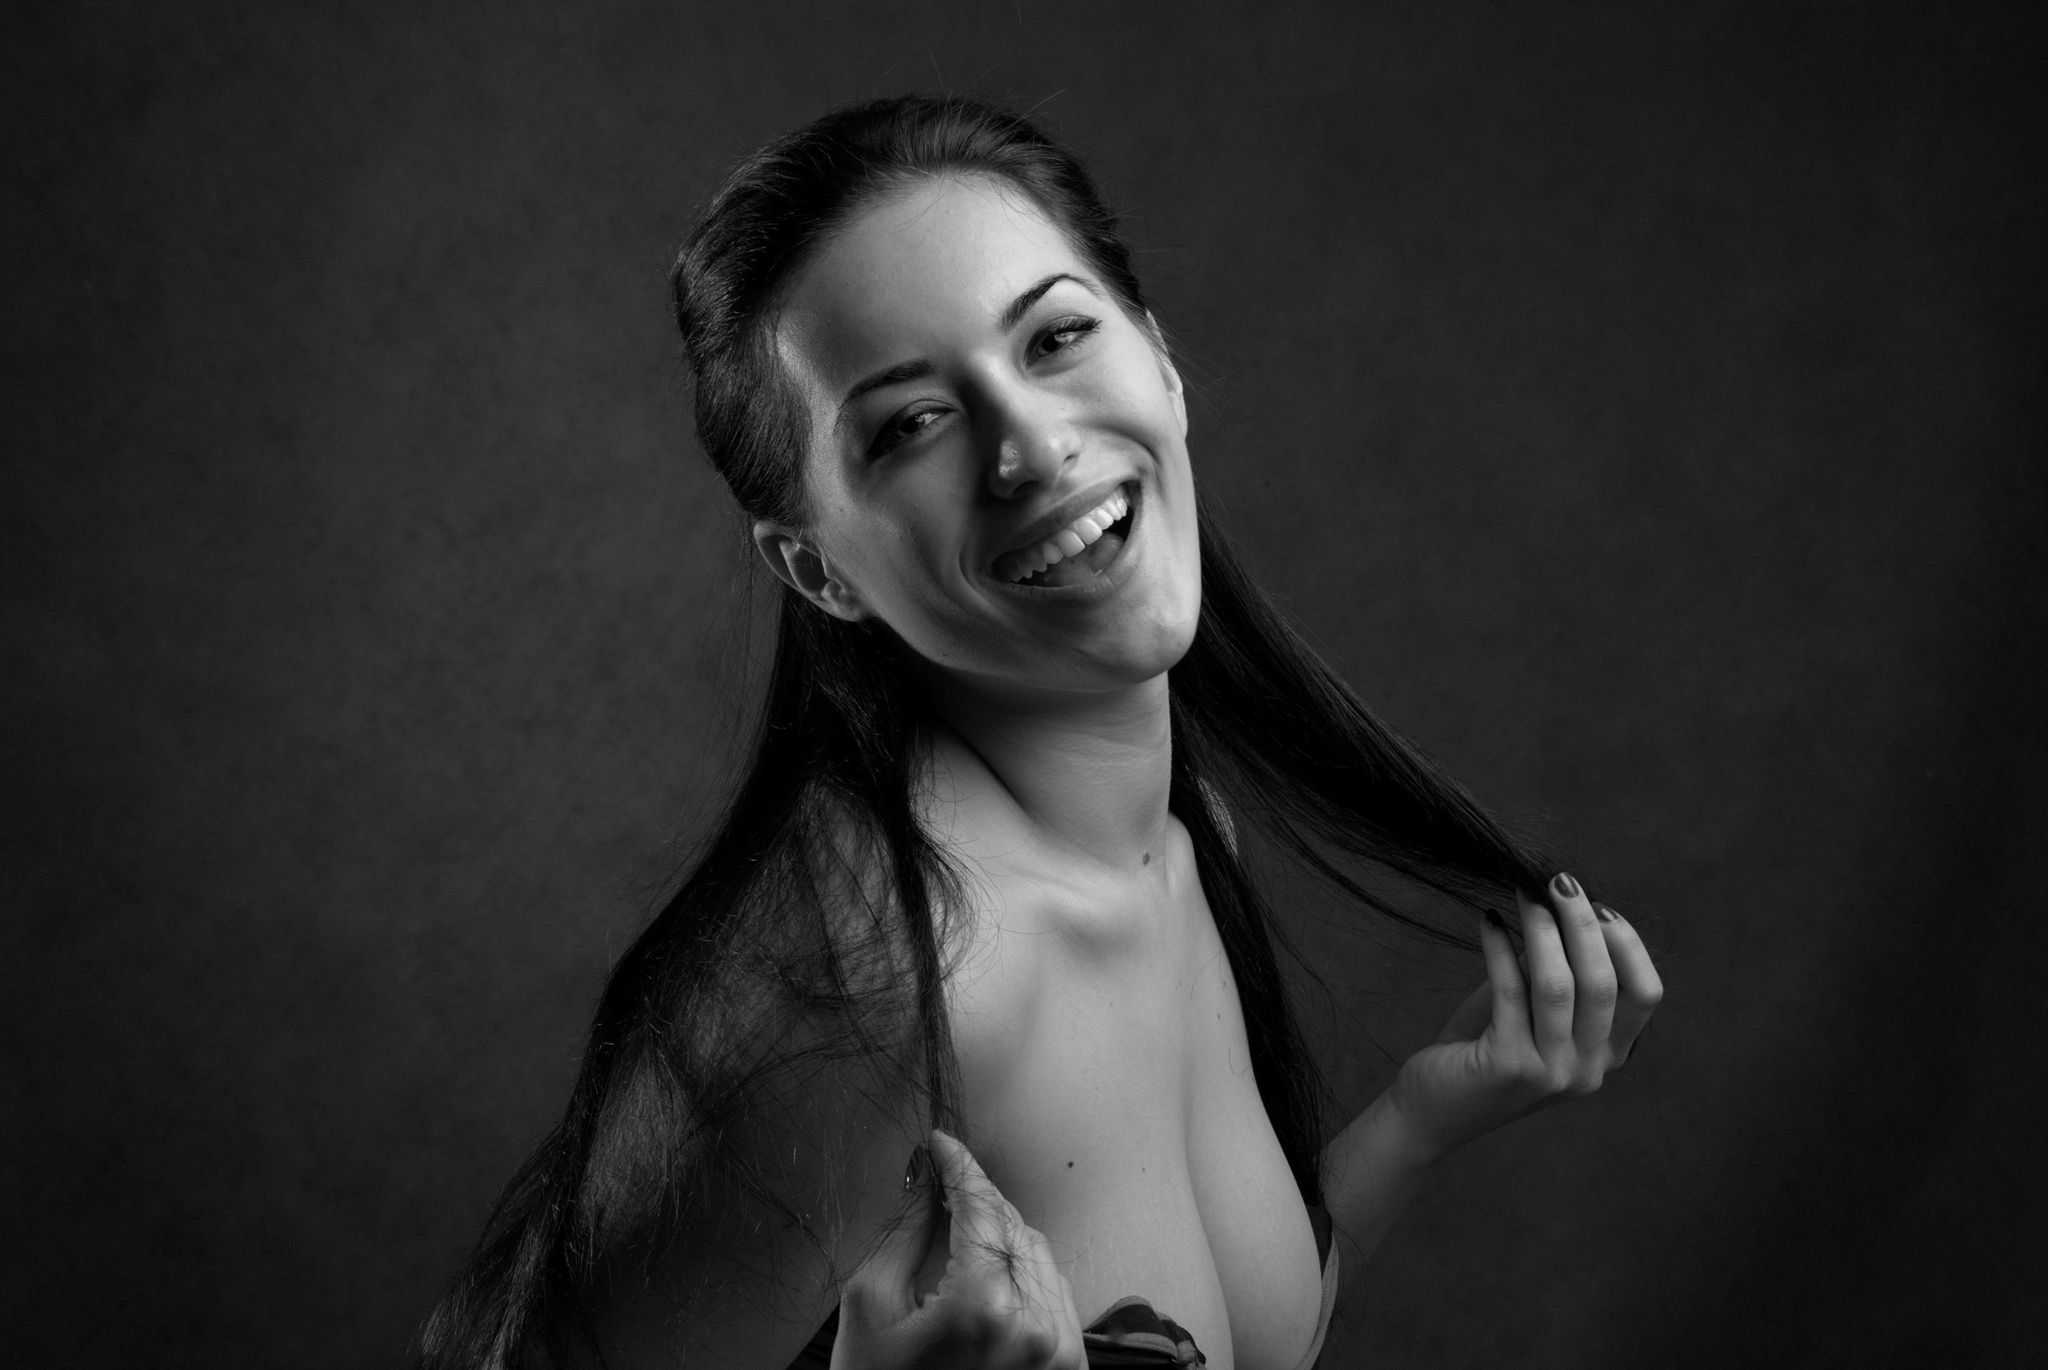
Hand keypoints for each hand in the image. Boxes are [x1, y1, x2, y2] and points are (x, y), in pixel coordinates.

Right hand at [833, 1129, 1084, 1369]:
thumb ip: (906, 1233)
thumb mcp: (870, 1307)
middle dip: (977, 1200)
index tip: (941, 1145)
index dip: (959, 1167)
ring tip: (961, 1225)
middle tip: (942, 1182)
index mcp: (984, 1305)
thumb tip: (927, 1182)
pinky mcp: (1066, 1369)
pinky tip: (989, 1264)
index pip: (980, 1208)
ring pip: (1039, 1256)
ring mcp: (1058, 1352)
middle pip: (1013, 1227)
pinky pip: (1054, 1294)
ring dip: (1002, 1233)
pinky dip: (1025, 1271)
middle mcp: (1035, 1326)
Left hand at [1383, 873, 1662, 1162]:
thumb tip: (1564, 903)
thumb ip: (1556, 971)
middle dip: (1583, 922)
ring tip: (1522, 890)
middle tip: (1558, 879)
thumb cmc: (1483, 1047)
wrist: (1431, 1109)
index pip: (1645, 994)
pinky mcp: (1507, 1066)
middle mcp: (1587, 1070)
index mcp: (1607, 1056)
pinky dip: (1499, 946)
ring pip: (1559, 984)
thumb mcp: (1533, 1010)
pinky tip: (1487, 920)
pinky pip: (1510, 989)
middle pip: (1604, 983)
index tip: (1598, 905)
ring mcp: (1550, 1072)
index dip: (1627, 944)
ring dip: (1541, 927)